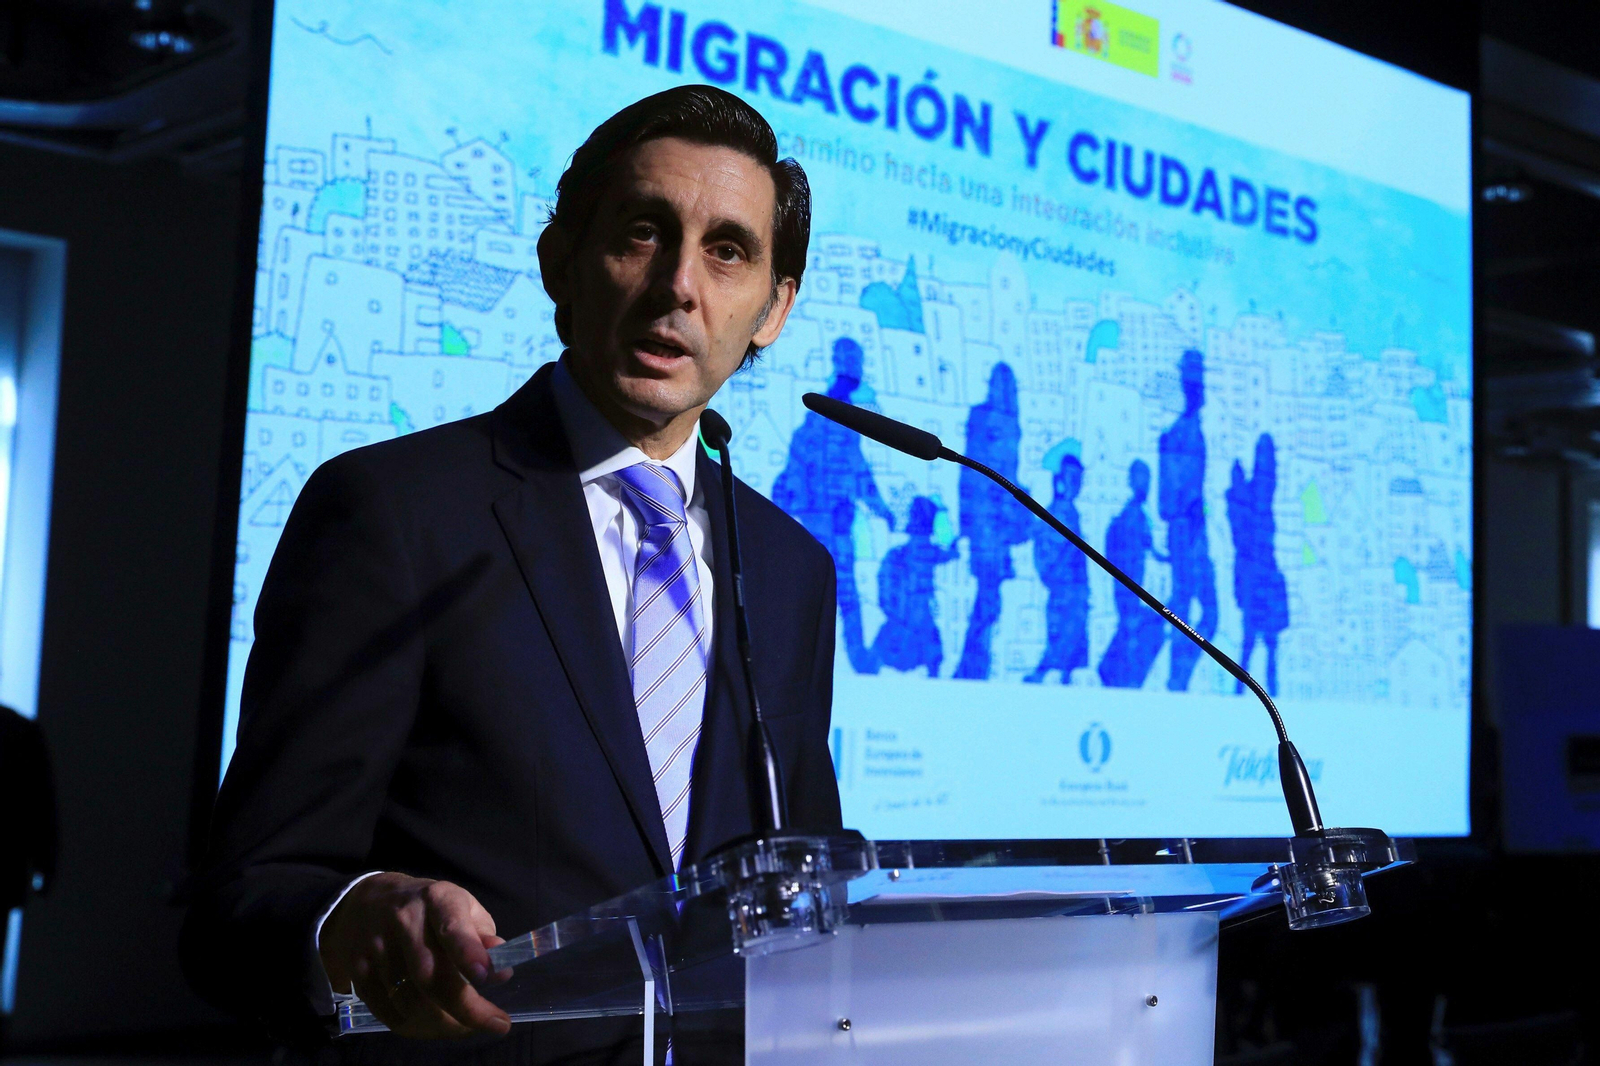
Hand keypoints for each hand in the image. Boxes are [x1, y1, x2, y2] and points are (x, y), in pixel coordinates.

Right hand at [319, 872, 511, 1039]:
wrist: (367, 899)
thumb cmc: (429, 908)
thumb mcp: (463, 908)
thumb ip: (483, 937)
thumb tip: (501, 973)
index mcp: (437, 899)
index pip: (452, 927)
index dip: (468, 953)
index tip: (486, 977)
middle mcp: (404, 920)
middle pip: (430, 975)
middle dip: (465, 1008)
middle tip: (494, 1023)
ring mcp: (376, 946)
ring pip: (409, 1000)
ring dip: (442, 1024)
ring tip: (464, 1026)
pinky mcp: (358, 970)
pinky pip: (388, 1012)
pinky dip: (414, 1028)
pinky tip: (433, 1026)